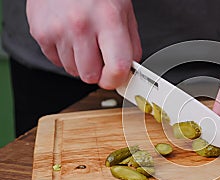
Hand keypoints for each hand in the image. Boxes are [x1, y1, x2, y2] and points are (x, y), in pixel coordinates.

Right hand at [26, 0, 141, 88]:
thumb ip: (130, 44)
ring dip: (80, 62)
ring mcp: (58, 30)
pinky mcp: (40, 32)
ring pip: (73, 71)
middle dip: (97, 70)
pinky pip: (56, 62)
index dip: (117, 79)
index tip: (116, 79)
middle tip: (99, 53)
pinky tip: (69, 36)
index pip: (116, 67)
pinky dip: (65, 54)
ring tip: (83, 39)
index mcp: (108, 19)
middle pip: (90, 76)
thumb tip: (129, 70)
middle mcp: (81, 25)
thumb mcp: (124, 12)